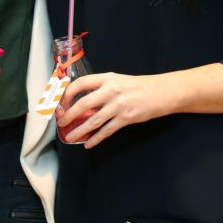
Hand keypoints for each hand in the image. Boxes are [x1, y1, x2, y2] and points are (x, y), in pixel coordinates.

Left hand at [55, 64, 222, 144]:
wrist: (162, 92)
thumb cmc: (138, 86)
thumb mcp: (118, 81)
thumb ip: (101, 89)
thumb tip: (81, 103)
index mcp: (107, 78)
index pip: (81, 83)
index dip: (67, 94)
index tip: (60, 103)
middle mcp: (111, 90)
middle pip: (83, 104)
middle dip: (69, 115)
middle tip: (61, 124)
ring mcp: (119, 105)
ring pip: (93, 120)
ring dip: (80, 130)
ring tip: (70, 137)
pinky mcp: (126, 118)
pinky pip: (107, 130)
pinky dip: (96, 138)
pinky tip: (89, 144)